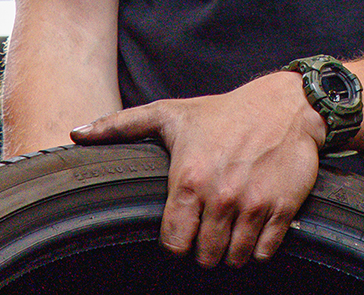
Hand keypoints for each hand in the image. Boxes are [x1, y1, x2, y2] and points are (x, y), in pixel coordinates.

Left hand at [70, 72, 324, 266]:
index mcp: (189, 179)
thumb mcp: (171, 113)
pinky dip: (260, 245)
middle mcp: (220, 196)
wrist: (287, 104)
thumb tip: (76, 133)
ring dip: (232, 250)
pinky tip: (256, 223)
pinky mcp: (283, 208)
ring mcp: (254, 204)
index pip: (173, 244)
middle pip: (205, 256)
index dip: (178, 241)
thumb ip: (121, 125)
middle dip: (206, 247)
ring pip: (235, 259)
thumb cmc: (224, 112)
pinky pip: (266, 251)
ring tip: (232, 225)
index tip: (185, 228)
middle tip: (211, 225)